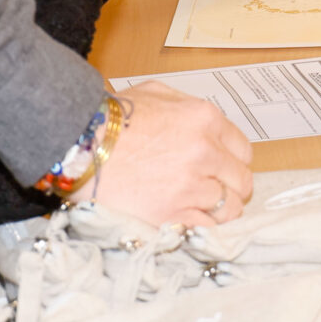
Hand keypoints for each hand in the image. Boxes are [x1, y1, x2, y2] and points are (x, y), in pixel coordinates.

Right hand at [82, 82, 253, 227]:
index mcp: (204, 119)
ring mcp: (191, 185)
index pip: (243, 150)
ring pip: (230, 207)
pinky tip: (189, 220)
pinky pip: (208, 227)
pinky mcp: (174, 213)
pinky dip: (203, 226)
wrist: (77, 146)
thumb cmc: (108, 119)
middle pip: (241, 180)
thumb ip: (185, 105)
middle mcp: (205, 151)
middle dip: (231, 188)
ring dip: (219, 210)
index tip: (224, 170)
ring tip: (202, 209)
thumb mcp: (153, 93)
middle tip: (215, 192)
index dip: (234, 162)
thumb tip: (198, 123)